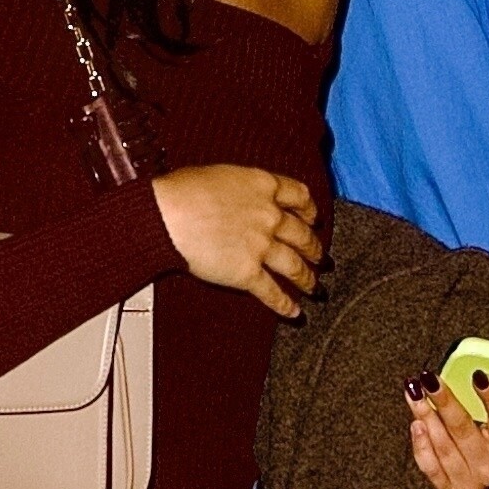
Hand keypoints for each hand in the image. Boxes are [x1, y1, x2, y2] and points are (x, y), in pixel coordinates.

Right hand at [152, 166, 321, 316]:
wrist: (169, 214)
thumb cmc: (183, 191)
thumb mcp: (222, 175)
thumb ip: (241, 189)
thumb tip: (240, 200)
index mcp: (264, 186)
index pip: (300, 197)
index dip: (310, 210)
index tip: (312, 218)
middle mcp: (270, 216)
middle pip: (302, 234)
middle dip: (314, 248)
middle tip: (319, 257)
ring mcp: (261, 246)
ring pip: (294, 266)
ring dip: (307, 279)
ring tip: (314, 287)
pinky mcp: (247, 273)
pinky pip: (272, 292)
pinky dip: (285, 305)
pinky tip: (294, 313)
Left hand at [405, 369, 488, 488]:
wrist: (480, 488)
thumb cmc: (485, 449)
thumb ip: (482, 406)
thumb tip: (462, 376)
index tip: (478, 375)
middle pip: (466, 431)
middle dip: (446, 402)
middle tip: (430, 380)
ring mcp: (473, 485)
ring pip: (445, 447)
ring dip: (427, 417)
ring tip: (415, 395)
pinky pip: (432, 468)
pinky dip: (422, 445)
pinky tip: (416, 424)